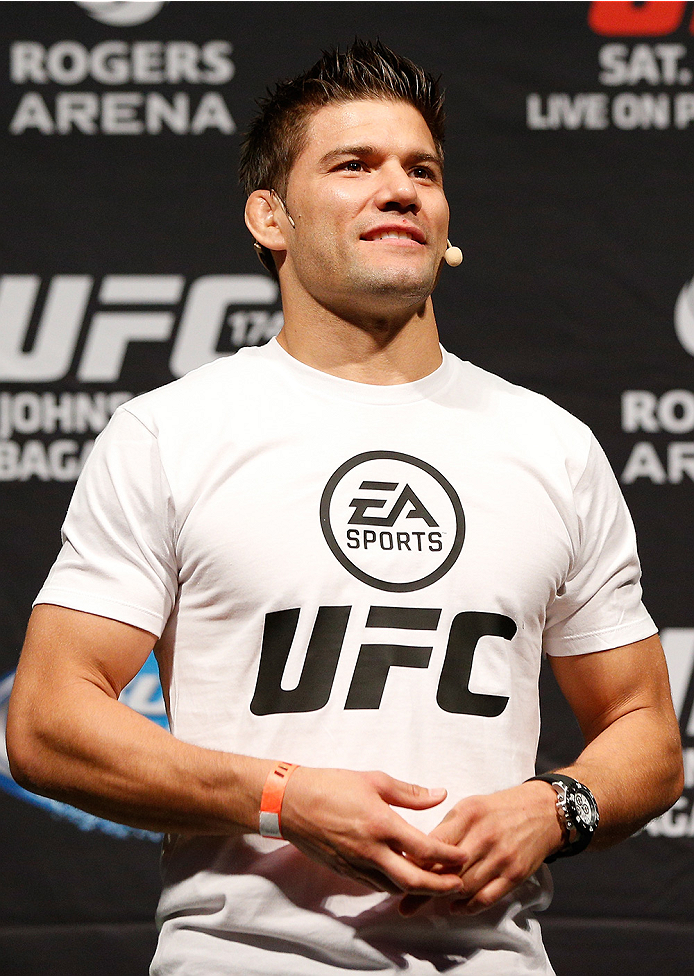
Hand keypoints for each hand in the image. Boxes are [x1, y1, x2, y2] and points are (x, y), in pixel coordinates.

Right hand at [280, 767, 466, 895]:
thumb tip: (439, 795)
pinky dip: (394, 885)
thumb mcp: (374, 780)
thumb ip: (409, 793)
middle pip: (413, 880)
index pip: (423, 848)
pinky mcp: (345, 871)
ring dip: (417, 889)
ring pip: (394, 887)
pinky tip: (403, 878)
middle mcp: (371, 850)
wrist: (291, 803)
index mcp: (381, 824)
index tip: (462, 856)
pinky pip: (376, 885)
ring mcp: (356, 864)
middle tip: (458, 884)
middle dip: (440, 886)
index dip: (447, 856)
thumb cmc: (331, 786)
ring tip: (435, 883)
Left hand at [399, 780, 562, 915]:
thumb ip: (447, 828)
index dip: (416, 862)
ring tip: (424, 904)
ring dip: (442, 898)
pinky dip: (467, 907)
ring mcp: (501, 857)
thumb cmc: (498, 810)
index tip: (399, 873)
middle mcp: (484, 836)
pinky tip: (454, 907)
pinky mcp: (515, 874)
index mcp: (468, 814)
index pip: (436, 843)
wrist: (542, 811)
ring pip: (464, 886)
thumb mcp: (469, 806)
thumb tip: (419, 851)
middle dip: (422, 888)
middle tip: (403, 901)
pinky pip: (486, 898)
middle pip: (447, 869)